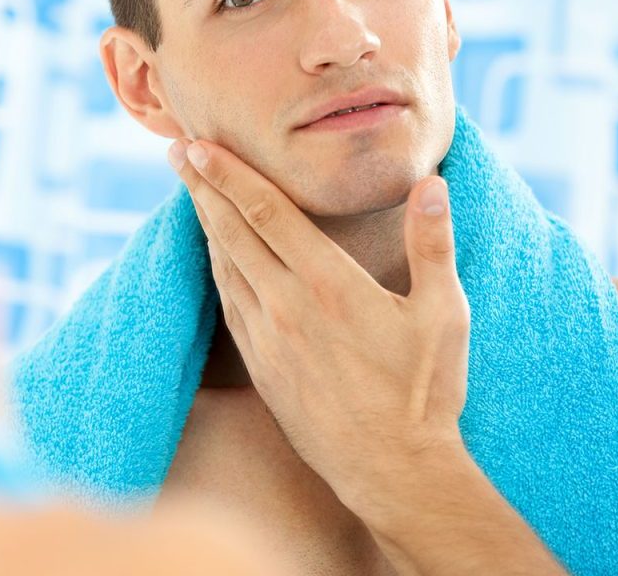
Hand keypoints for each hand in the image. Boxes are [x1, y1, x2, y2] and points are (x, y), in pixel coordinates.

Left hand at [167, 139, 470, 519]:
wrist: (392, 472)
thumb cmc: (424, 392)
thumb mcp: (443, 313)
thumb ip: (432, 243)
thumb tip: (431, 183)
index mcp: (328, 284)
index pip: (265, 211)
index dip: (228, 174)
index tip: (197, 146)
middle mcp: (286, 306)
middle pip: (231, 231)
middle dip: (201, 186)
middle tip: (174, 151)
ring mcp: (267, 339)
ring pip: (223, 266)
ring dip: (204, 224)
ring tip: (190, 191)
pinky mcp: (261, 368)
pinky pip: (229, 304)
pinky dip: (216, 269)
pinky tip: (214, 256)